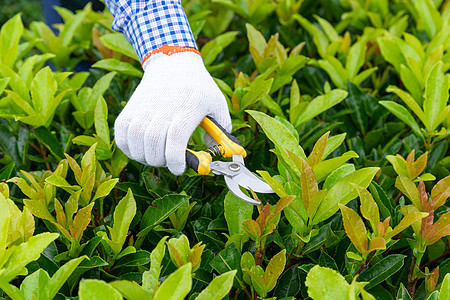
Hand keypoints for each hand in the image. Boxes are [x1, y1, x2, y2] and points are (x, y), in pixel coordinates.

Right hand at [114, 50, 230, 174]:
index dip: (176, 159)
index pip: (176, 138)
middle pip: (153, 141)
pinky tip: (139, 149)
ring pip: (135, 138)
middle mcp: (164, 107)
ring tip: (154, 157)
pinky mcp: (131, 107)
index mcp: (188, 107)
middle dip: (160, 160)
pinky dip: (127, 146)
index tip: (179, 169)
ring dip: (143, 156)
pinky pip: (122, 132)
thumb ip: (221, 132)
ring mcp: (145, 106)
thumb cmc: (199, 88)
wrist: (173, 62)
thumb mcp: (218, 105)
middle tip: (168, 161)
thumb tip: (216, 154)